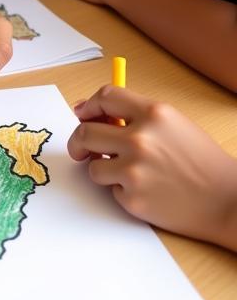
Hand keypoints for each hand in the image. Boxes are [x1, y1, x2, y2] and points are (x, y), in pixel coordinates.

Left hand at [68, 86, 236, 249]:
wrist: (229, 202)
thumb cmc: (202, 162)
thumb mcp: (174, 125)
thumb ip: (135, 116)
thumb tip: (90, 113)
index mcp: (154, 114)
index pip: (105, 97)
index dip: (90, 106)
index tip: (83, 114)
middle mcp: (140, 139)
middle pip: (85, 132)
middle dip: (78, 141)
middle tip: (82, 149)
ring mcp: (134, 170)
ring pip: (93, 166)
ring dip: (103, 169)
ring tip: (132, 173)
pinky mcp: (133, 198)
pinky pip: (110, 189)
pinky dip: (122, 190)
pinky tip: (147, 190)